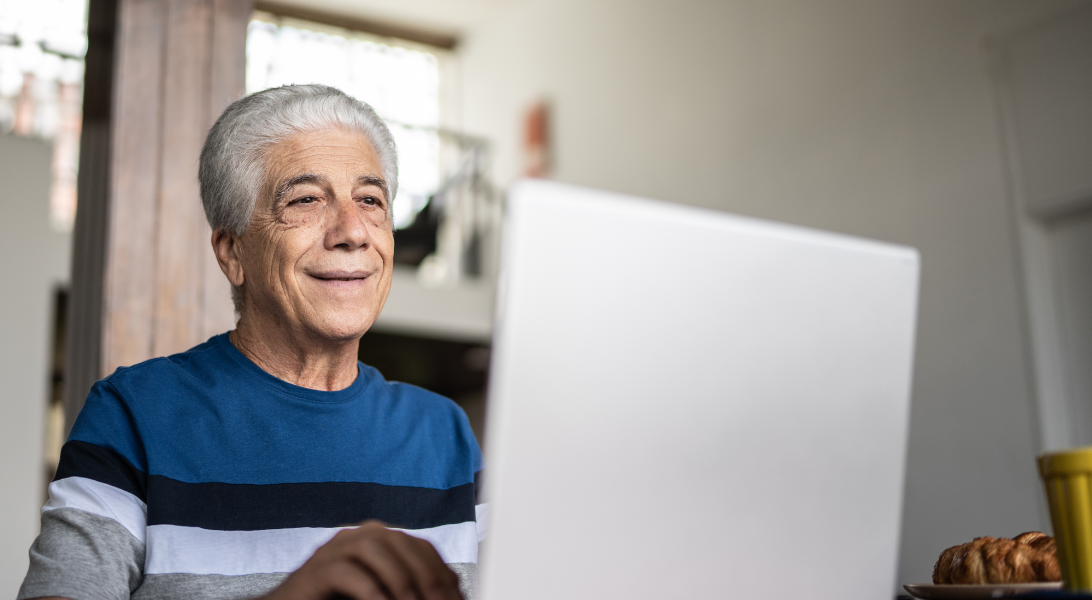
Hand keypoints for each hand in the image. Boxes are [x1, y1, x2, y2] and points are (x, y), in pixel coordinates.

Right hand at [260, 520, 462, 599]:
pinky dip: (371, 593)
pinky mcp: (316, 569)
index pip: (422, 548)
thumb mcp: (384, 593)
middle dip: (428, 579)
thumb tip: (455, 588)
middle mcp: (360, 535)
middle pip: (404, 545)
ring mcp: (335, 548)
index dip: (443, 575)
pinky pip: (348, 572)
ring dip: (401, 581)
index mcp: (381, 540)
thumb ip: (412, 587)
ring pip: (377, 549)